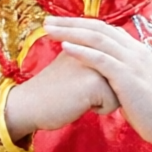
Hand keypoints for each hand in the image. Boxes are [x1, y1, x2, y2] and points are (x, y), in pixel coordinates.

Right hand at [2, 49, 117, 140]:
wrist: (30, 105)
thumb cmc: (54, 89)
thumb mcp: (74, 64)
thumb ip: (93, 57)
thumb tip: (118, 62)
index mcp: (89, 41)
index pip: (115, 63)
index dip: (103, 80)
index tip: (81, 82)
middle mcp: (93, 48)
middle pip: (122, 77)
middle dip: (106, 90)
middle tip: (78, 89)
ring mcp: (95, 64)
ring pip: (121, 90)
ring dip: (104, 99)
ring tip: (80, 95)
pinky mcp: (95, 82)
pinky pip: (114, 103)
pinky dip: (100, 109)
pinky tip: (80, 103)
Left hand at [39, 18, 151, 151]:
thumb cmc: (150, 108)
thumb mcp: (135, 83)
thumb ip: (121, 72)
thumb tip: (103, 71)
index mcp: (136, 50)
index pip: (106, 30)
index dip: (81, 25)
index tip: (60, 24)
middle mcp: (135, 51)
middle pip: (99, 28)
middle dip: (71, 22)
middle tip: (48, 20)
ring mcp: (132, 62)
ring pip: (98, 39)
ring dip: (71, 32)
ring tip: (49, 29)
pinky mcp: (128, 77)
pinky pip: (102, 59)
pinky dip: (82, 51)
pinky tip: (64, 47)